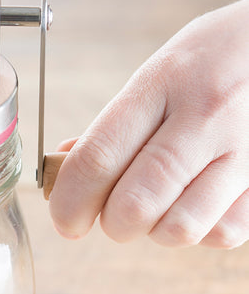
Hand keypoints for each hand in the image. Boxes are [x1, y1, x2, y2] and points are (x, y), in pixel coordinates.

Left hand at [49, 0, 248, 248]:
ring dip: (158, 230)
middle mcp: (205, 117)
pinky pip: (224, 232)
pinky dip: (203, 230)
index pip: (97, 158)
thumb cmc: (214, 61)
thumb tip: (62, 175)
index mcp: (162, 84)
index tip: (65, 220)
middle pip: (134, 204)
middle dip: (112, 224)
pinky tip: (202, 202)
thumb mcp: (159, 73)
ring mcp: (246, 149)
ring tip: (163, 204)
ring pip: (179, 229)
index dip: (69, 202)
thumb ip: (114, 127)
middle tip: (115, 214)